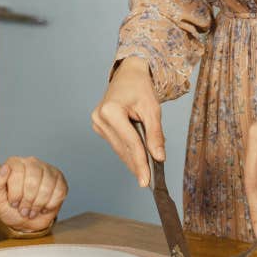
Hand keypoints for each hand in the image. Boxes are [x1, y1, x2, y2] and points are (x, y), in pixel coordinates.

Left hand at [0, 157, 67, 231]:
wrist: (25, 221)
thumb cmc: (10, 208)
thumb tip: (5, 168)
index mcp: (15, 163)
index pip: (18, 172)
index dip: (16, 193)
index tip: (14, 203)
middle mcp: (32, 162)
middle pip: (33, 181)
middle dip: (28, 201)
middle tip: (24, 210)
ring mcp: (47, 169)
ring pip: (47, 187)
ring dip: (39, 205)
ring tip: (33, 210)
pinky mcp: (59, 179)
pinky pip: (59, 192)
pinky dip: (50, 205)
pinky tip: (44, 206)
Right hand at [90, 55, 163, 186]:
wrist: (129, 74)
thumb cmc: (140, 87)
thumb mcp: (152, 108)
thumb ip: (155, 134)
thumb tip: (158, 157)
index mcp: (110, 110)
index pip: (130, 142)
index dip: (140, 163)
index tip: (147, 181)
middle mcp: (99, 118)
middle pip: (123, 148)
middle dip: (138, 164)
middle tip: (150, 182)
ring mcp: (97, 123)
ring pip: (119, 149)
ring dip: (133, 160)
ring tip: (146, 173)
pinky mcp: (99, 126)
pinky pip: (116, 144)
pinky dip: (128, 151)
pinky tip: (138, 160)